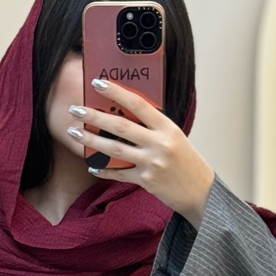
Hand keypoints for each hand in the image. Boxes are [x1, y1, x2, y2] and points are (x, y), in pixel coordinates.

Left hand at [68, 78, 214, 226]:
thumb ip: (153, 127)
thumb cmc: (186, 161)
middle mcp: (159, 144)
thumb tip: (123, 113)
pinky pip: (119, 174)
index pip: (138, 104)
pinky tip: (91, 165)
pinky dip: (103, 169)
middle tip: (75, 109)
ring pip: (114, 149)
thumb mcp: (175, 137)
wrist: (201, 192)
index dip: (117, 92)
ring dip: (91, 141)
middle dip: (94, 117)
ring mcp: (152, 163)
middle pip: (120, 126)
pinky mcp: (146, 181)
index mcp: (167, 128)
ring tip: (74, 133)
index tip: (98, 83)